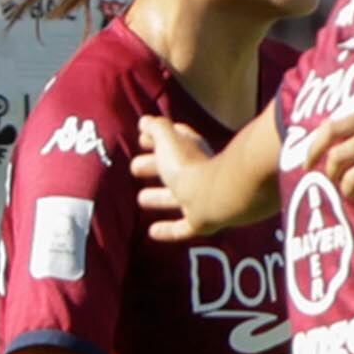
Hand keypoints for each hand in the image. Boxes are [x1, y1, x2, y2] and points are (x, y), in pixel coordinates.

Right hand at [133, 114, 233, 242]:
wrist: (217, 195)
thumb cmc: (190, 164)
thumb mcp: (168, 140)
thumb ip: (155, 128)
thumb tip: (145, 121)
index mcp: (191, 151)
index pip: (176, 140)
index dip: (158, 137)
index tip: (141, 139)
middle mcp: (197, 173)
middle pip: (174, 168)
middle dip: (154, 166)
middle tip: (135, 168)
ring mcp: (200, 199)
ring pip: (177, 197)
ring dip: (160, 197)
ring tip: (141, 198)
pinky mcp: (201, 222)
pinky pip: (182, 228)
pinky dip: (168, 229)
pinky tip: (152, 232)